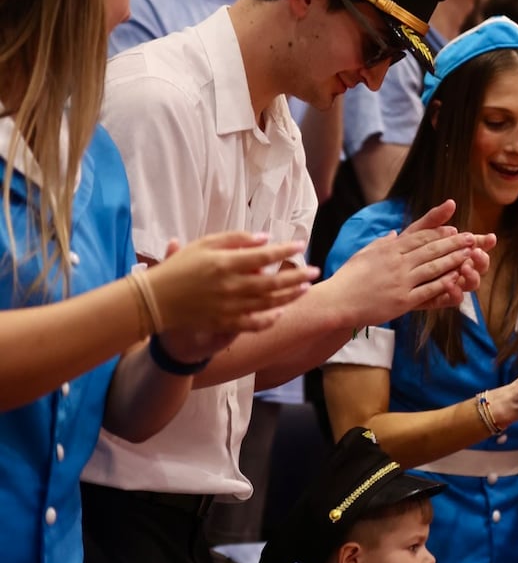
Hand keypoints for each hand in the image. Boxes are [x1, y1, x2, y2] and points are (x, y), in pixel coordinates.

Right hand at [146, 233, 318, 360]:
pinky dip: (270, 318)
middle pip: (273, 282)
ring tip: (305, 288)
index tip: (301, 244)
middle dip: (297, 276)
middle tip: (315, 271)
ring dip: (290, 296)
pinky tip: (282, 312)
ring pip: (268, 303)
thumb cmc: (179, 267)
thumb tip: (264, 239)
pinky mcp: (225, 323)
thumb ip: (235, 239)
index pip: (264, 256)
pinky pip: (254, 323)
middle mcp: (231, 286)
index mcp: (226, 263)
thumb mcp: (203, 244)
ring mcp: (229, 307)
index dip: (285, 250)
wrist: (156, 300)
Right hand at [330, 200, 494, 322]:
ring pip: (434, 268)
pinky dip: (444, 284)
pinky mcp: (403, 301)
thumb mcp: (364, 253)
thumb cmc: (348, 278)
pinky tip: (458, 280)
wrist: (338, 301)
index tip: (454, 230)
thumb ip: (382, 243)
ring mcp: (401, 282)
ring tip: (470, 256)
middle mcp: (397, 263)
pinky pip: (428, 291)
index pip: (420, 237)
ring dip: (454, 261)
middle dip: (454, 243)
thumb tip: (394, 234)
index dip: (439, 233)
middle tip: (472, 238)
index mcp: (389, 250)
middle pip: (431, 250)